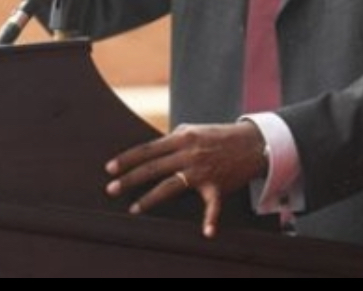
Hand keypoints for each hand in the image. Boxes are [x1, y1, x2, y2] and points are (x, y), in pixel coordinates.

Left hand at [105, 121, 266, 237]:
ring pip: (171, 186)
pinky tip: (207, 233)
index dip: (128, 159)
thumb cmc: (218, 136)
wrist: (252, 143)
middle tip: (111, 189)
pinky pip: (213, 206)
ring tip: (133, 209)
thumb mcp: (193, 130)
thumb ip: (173, 139)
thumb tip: (153, 148)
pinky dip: (211, 220)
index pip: (148, 149)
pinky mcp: (217, 186)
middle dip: (130, 179)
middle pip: (153, 167)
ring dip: (150, 199)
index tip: (110, 168)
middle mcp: (189, 154)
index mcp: (182, 138)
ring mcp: (203, 171)